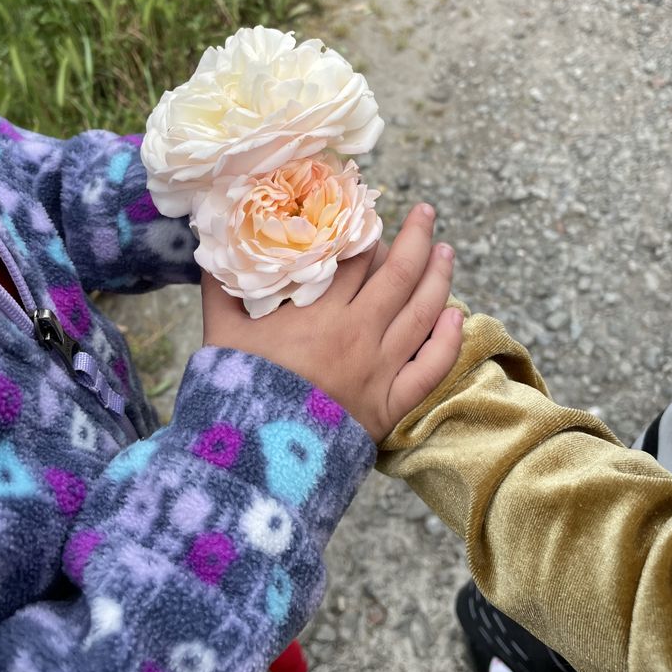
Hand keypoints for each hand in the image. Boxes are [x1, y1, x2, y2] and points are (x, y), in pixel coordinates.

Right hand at [201, 204, 463, 442]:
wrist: (256, 458)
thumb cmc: (237, 391)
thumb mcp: (220, 335)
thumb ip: (221, 290)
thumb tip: (214, 252)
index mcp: (319, 314)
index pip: (355, 260)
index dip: (368, 232)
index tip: (373, 214)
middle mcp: (358, 334)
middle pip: (397, 276)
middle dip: (415, 239)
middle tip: (426, 213)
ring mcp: (380, 370)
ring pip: (422, 314)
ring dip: (438, 278)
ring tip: (446, 251)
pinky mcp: (391, 405)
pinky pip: (430, 369)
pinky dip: (447, 342)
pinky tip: (456, 317)